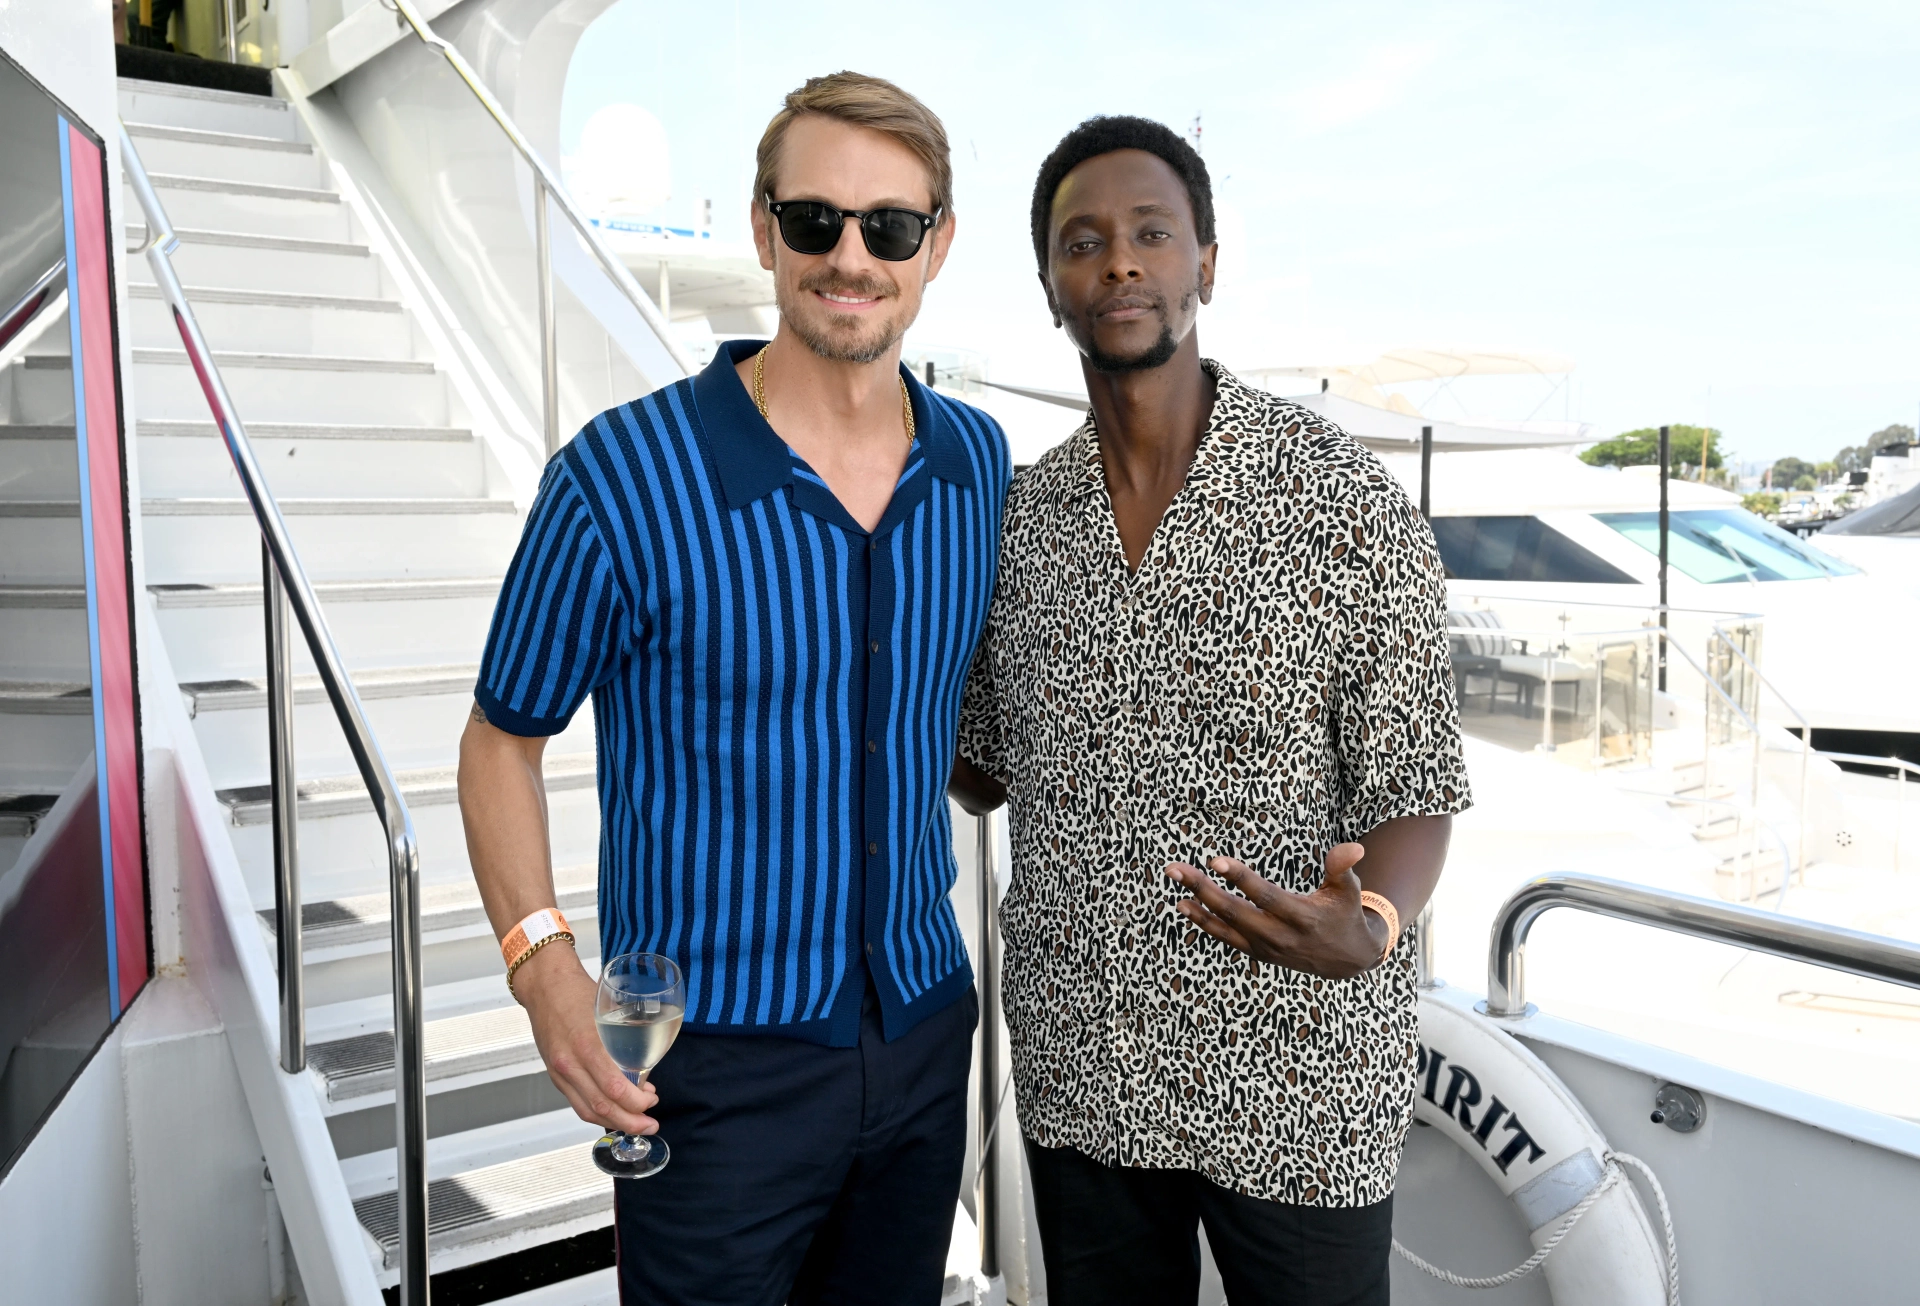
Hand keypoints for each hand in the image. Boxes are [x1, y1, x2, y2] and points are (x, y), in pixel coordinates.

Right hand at [511, 943, 659, 1134]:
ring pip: (588, 1111)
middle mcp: (571, 1063)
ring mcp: (561, 1072)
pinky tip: (613, 1114)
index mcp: (588, 1044)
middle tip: (650, 1123)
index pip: (615, 1088)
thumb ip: (627, 1034)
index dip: (637, 1102)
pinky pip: (577, 1103)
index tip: (653, 1099)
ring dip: (614, 1123)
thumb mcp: (610, 1009)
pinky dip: (597, 1113)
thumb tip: (648, 1059)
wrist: (545, 986)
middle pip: (603, 1106)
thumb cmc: (578, 993)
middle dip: (630, 1121)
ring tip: (636, 1124)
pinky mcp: (555, 1075)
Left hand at [1166, 843, 1389, 979]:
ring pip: (1224, 925)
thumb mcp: (1348, 891)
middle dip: (1202, 888)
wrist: (1347, 960)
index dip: (1240, 878)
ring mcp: (1265, 947)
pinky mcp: (1257, 952)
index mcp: (1302, 917)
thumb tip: (1353, 846)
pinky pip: (1225, 937)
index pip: (1265, 896)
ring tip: (1174, 879)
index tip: (1215, 860)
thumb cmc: (1345, 914)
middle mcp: (1280, 935)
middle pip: (1234, 911)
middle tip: (1175, 868)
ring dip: (1196, 902)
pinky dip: (1204, 922)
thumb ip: (1342, 868)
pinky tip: (1184, 905)